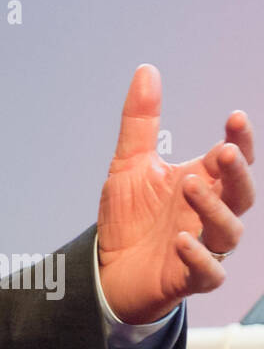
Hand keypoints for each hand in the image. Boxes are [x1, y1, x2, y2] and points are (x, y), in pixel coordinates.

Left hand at [97, 65, 254, 323]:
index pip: (232, 160)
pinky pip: (207, 272)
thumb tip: (147, 70)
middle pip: (241, 193)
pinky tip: (181, 239)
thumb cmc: (130, 217)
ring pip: (228, 230)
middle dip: (237, 172)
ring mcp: (203, 246)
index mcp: (202, 183)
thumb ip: (141, 121)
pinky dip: (199, 256)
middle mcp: (209, 213)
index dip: (240, 140)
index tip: (234, 118)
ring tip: (190, 185)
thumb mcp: (130, 162)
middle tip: (224, 152)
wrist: (107, 267)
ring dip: (213, 207)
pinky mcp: (188, 277)